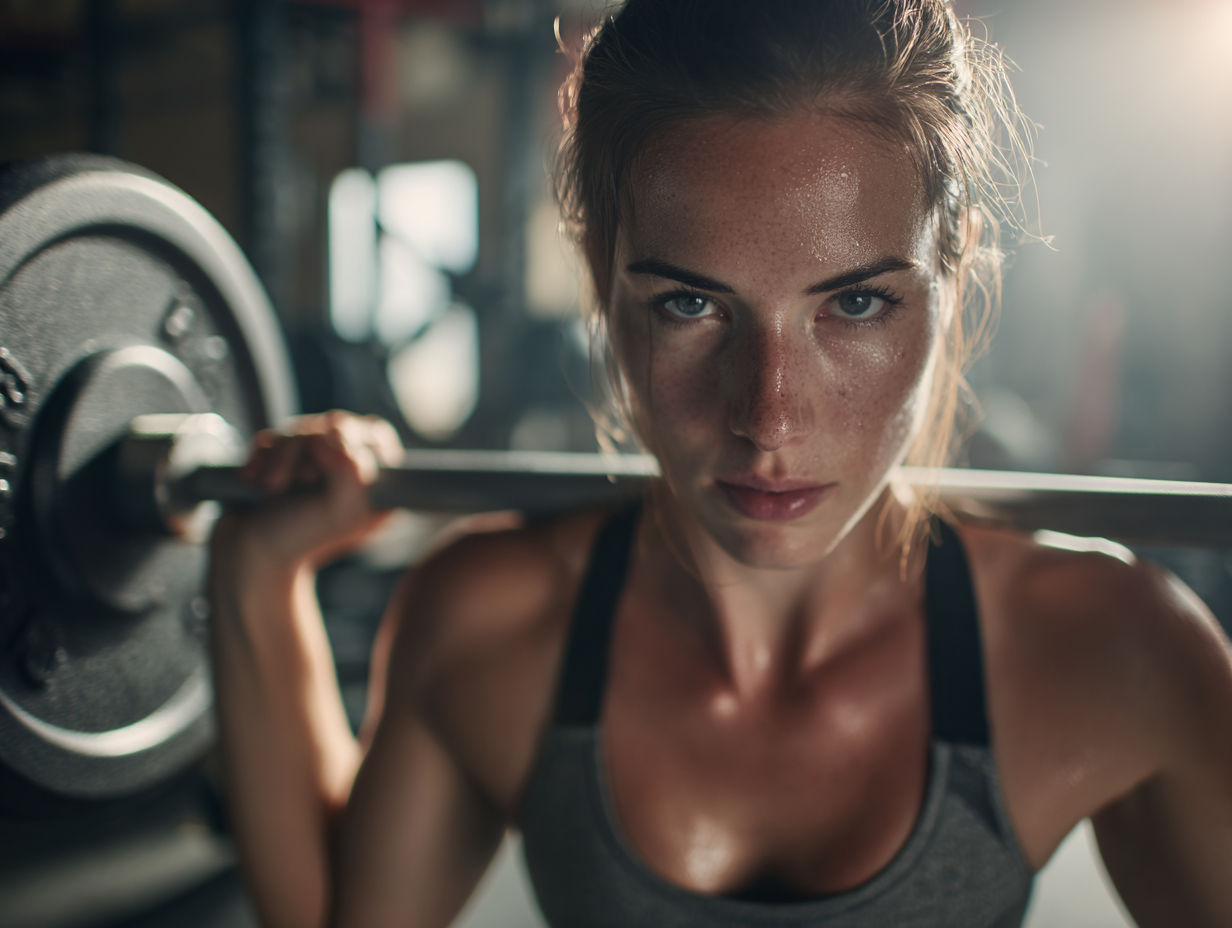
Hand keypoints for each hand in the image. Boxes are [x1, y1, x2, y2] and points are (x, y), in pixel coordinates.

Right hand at [213, 411, 403, 573]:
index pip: (377, 433)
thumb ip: (351, 469)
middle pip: (334, 424)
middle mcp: (348, 472)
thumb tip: (331, 430)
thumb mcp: (341, 511)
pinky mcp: (281, 463)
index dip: (355, 437)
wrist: (248, 556)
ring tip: (270, 488)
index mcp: (374, 485)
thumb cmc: (300, 539)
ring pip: (299, 429)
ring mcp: (313, 465)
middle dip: (309, 448)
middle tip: (301, 481)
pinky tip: (254, 481)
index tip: (334, 463)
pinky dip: (261, 456)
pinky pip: (272, 437)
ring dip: (280, 457)